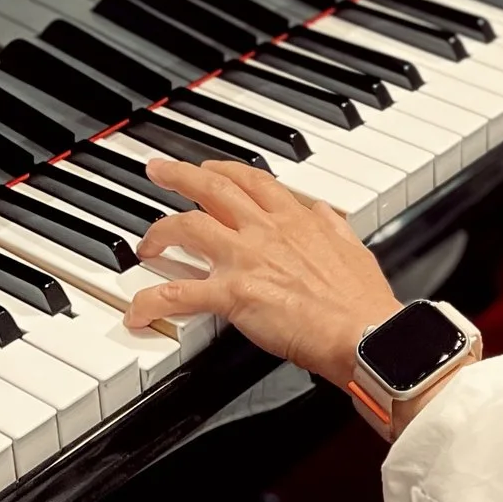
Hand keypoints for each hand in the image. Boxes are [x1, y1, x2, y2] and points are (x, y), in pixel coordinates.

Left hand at [124, 159, 402, 385]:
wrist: (365, 333)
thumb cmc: (364, 303)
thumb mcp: (355, 249)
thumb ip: (334, 228)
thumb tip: (325, 212)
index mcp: (297, 219)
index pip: (252, 180)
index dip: (225, 171)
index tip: (210, 169)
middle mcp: (267, 230)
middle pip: (212, 189)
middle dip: (179, 176)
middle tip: (156, 171)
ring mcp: (247, 259)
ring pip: (188, 227)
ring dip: (160, 232)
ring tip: (146, 244)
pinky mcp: (234, 294)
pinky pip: (180, 293)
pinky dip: (152, 302)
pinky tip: (137, 313)